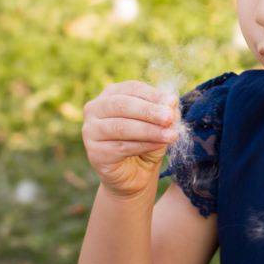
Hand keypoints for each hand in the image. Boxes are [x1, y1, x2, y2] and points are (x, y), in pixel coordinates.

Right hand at [82, 81, 179, 198]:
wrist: (134, 174)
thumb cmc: (146, 142)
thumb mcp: (158, 124)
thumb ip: (163, 113)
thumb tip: (171, 104)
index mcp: (111, 94)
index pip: (132, 88)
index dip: (153, 95)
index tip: (173, 102)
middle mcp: (95, 109)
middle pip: (122, 105)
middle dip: (149, 111)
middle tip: (169, 118)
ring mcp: (90, 131)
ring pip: (122, 127)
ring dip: (149, 130)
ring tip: (171, 135)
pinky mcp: (94, 152)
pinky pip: (121, 147)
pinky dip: (143, 145)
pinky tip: (159, 145)